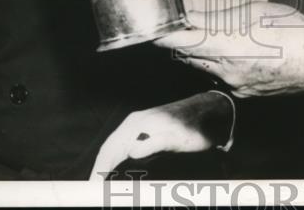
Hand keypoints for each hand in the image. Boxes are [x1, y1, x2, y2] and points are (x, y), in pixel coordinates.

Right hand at [88, 93, 231, 179]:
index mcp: (136, 124)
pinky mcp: (145, 131)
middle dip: (99, 170)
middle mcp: (133, 124)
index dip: (99, 170)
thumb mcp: (175, 138)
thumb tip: (131, 151)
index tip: (93, 188)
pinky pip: (124, 148)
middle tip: (94, 190)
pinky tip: (116, 171)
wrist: (209, 112)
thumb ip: (153, 144)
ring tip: (100, 185)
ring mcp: (138, 126)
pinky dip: (116, 161)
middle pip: (108, 149)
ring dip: (106, 166)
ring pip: (115, 148)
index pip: (109, 150)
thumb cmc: (194, 127)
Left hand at [156, 1, 303, 97]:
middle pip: (184, 56)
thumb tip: (190, 16)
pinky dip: (216, 64)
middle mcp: (222, 70)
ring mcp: (232, 85)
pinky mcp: (242, 93)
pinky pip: (219, 78)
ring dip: (196, 53)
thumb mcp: (253, 12)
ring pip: (200, 67)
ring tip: (205, 34)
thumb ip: (218, 17)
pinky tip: (231, 51)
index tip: (147, 25)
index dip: (158, 34)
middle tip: (175, 23)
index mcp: (223, 46)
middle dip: (177, 41)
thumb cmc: (293, 31)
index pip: (175, 43)